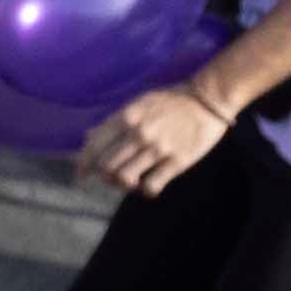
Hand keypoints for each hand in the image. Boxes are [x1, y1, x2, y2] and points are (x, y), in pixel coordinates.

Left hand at [82, 79, 231, 196]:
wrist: (208, 99)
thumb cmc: (170, 100)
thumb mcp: (138, 103)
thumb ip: (113, 122)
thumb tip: (88, 137)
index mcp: (127, 116)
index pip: (94, 146)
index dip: (83, 164)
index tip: (82, 174)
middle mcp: (139, 133)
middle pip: (106, 166)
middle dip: (104, 176)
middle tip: (111, 178)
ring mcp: (158, 148)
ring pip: (124, 179)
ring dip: (123, 185)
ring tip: (130, 181)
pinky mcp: (177, 161)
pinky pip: (151, 187)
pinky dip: (145, 192)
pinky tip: (148, 185)